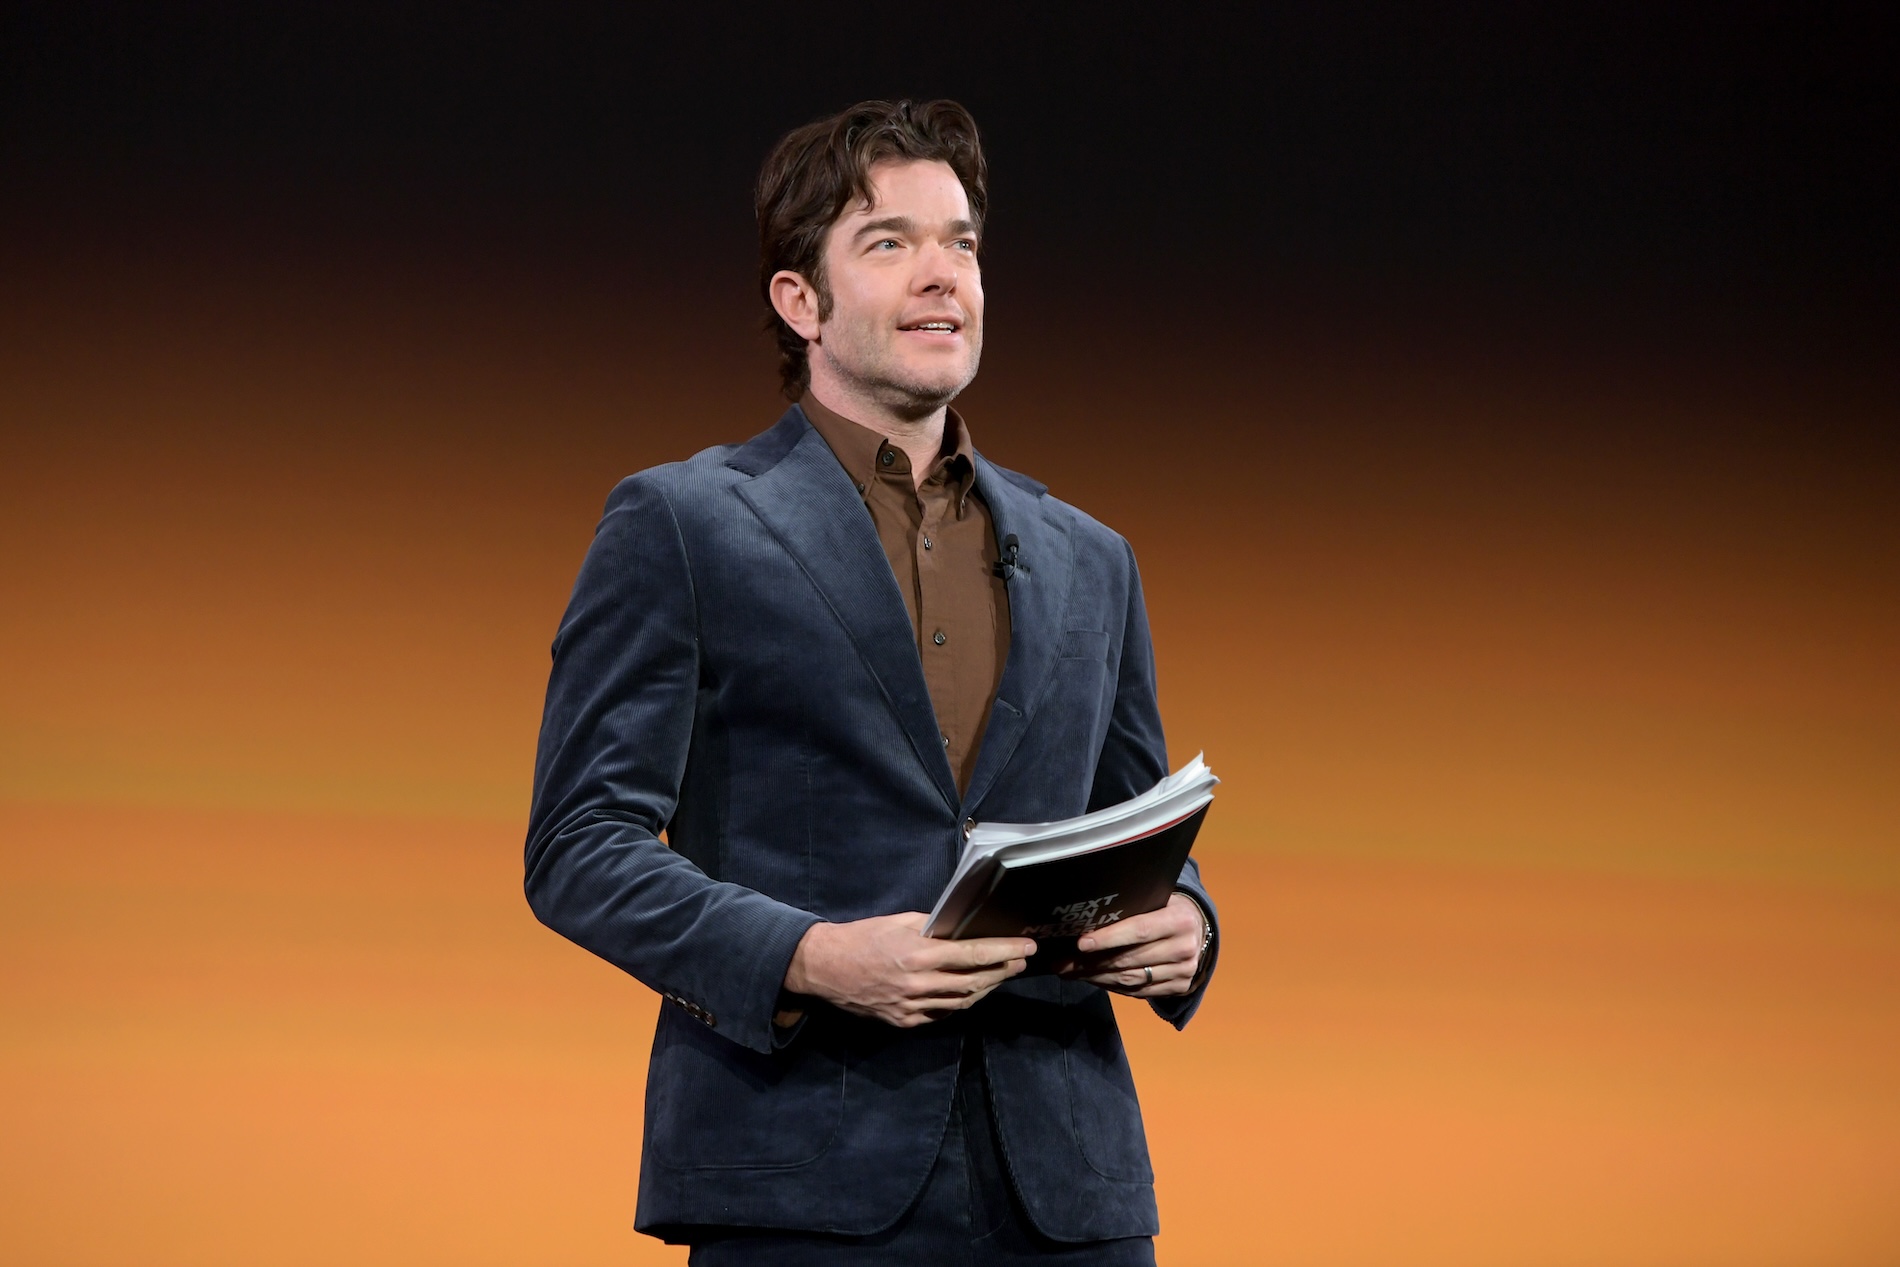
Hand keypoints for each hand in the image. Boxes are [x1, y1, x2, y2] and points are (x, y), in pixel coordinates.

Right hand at [784, 913, 1036, 1027]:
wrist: (825, 967)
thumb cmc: (862, 937)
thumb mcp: (899, 922)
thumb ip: (933, 928)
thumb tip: (962, 928)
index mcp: (918, 954)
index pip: (973, 954)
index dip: (1004, 952)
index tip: (1026, 948)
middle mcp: (918, 984)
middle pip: (973, 982)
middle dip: (1002, 971)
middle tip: (1021, 961)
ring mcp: (911, 1006)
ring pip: (961, 1001)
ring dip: (986, 988)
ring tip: (1001, 975)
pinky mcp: (904, 1021)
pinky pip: (942, 1014)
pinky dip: (960, 1002)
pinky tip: (972, 991)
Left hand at [1059, 892, 1206, 997]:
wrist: (1199, 928)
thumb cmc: (1167, 907)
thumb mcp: (1158, 897)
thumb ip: (1132, 905)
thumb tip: (1087, 914)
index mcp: (1179, 919)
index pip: (1140, 930)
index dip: (1109, 938)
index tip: (1080, 943)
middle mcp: (1185, 948)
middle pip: (1129, 959)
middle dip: (1090, 962)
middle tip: (1061, 961)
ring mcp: (1183, 971)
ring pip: (1130, 979)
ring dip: (1095, 976)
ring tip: (1070, 971)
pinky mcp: (1179, 988)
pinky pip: (1138, 991)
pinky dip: (1111, 986)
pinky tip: (1092, 979)